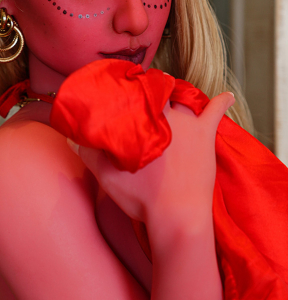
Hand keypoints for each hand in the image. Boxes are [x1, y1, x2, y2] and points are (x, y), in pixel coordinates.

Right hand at [69, 91, 233, 245]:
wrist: (177, 218)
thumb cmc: (142, 198)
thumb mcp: (108, 177)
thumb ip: (89, 154)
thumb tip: (72, 139)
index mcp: (142, 121)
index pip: (136, 91)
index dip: (131, 84)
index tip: (127, 81)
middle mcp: (165, 116)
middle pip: (159, 90)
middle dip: (152, 87)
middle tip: (146, 91)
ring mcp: (189, 124)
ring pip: (183, 98)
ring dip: (178, 94)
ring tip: (172, 94)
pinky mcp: (206, 136)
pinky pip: (216, 111)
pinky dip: (221, 102)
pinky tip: (227, 95)